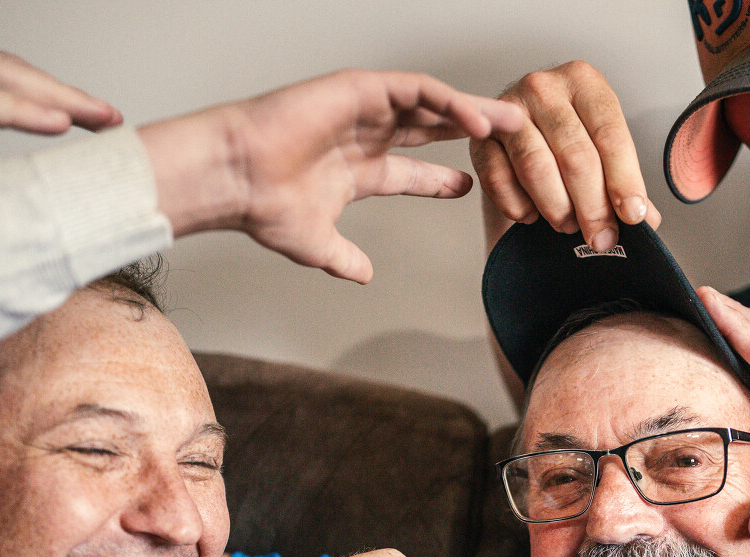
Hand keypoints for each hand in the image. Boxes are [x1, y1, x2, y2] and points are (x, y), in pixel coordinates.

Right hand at [138, 69, 525, 282]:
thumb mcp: (317, 244)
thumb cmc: (264, 206)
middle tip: (514, 140)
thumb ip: (343, 258)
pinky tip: (474, 116)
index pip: (413, 171)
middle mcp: (365, 136)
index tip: (473, 186)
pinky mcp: (358, 89)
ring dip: (472, 111)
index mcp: (359, 170)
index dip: (444, 179)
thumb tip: (362, 275)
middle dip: (473, 134)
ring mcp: (363, 110)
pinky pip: (415, 90)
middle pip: (432, 130)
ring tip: (511, 120)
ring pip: (431, 105)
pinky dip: (447, 100)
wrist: (235, 177)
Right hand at [471, 61, 661, 253]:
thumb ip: (625, 182)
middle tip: (601, 237)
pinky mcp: (480, 139)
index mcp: (584, 81)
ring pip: (537, 169)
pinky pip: (500, 181)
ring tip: (568, 224)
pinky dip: (519, 207)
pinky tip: (532, 214)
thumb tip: (646, 221)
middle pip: (575, 156)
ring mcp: (507, 110)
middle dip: (593, 206)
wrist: (520, 133)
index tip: (632, 216)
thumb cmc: (568, 140)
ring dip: (557, 208)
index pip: (610, 135)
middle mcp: (544, 88)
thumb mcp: (602, 150)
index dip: (624, 181)